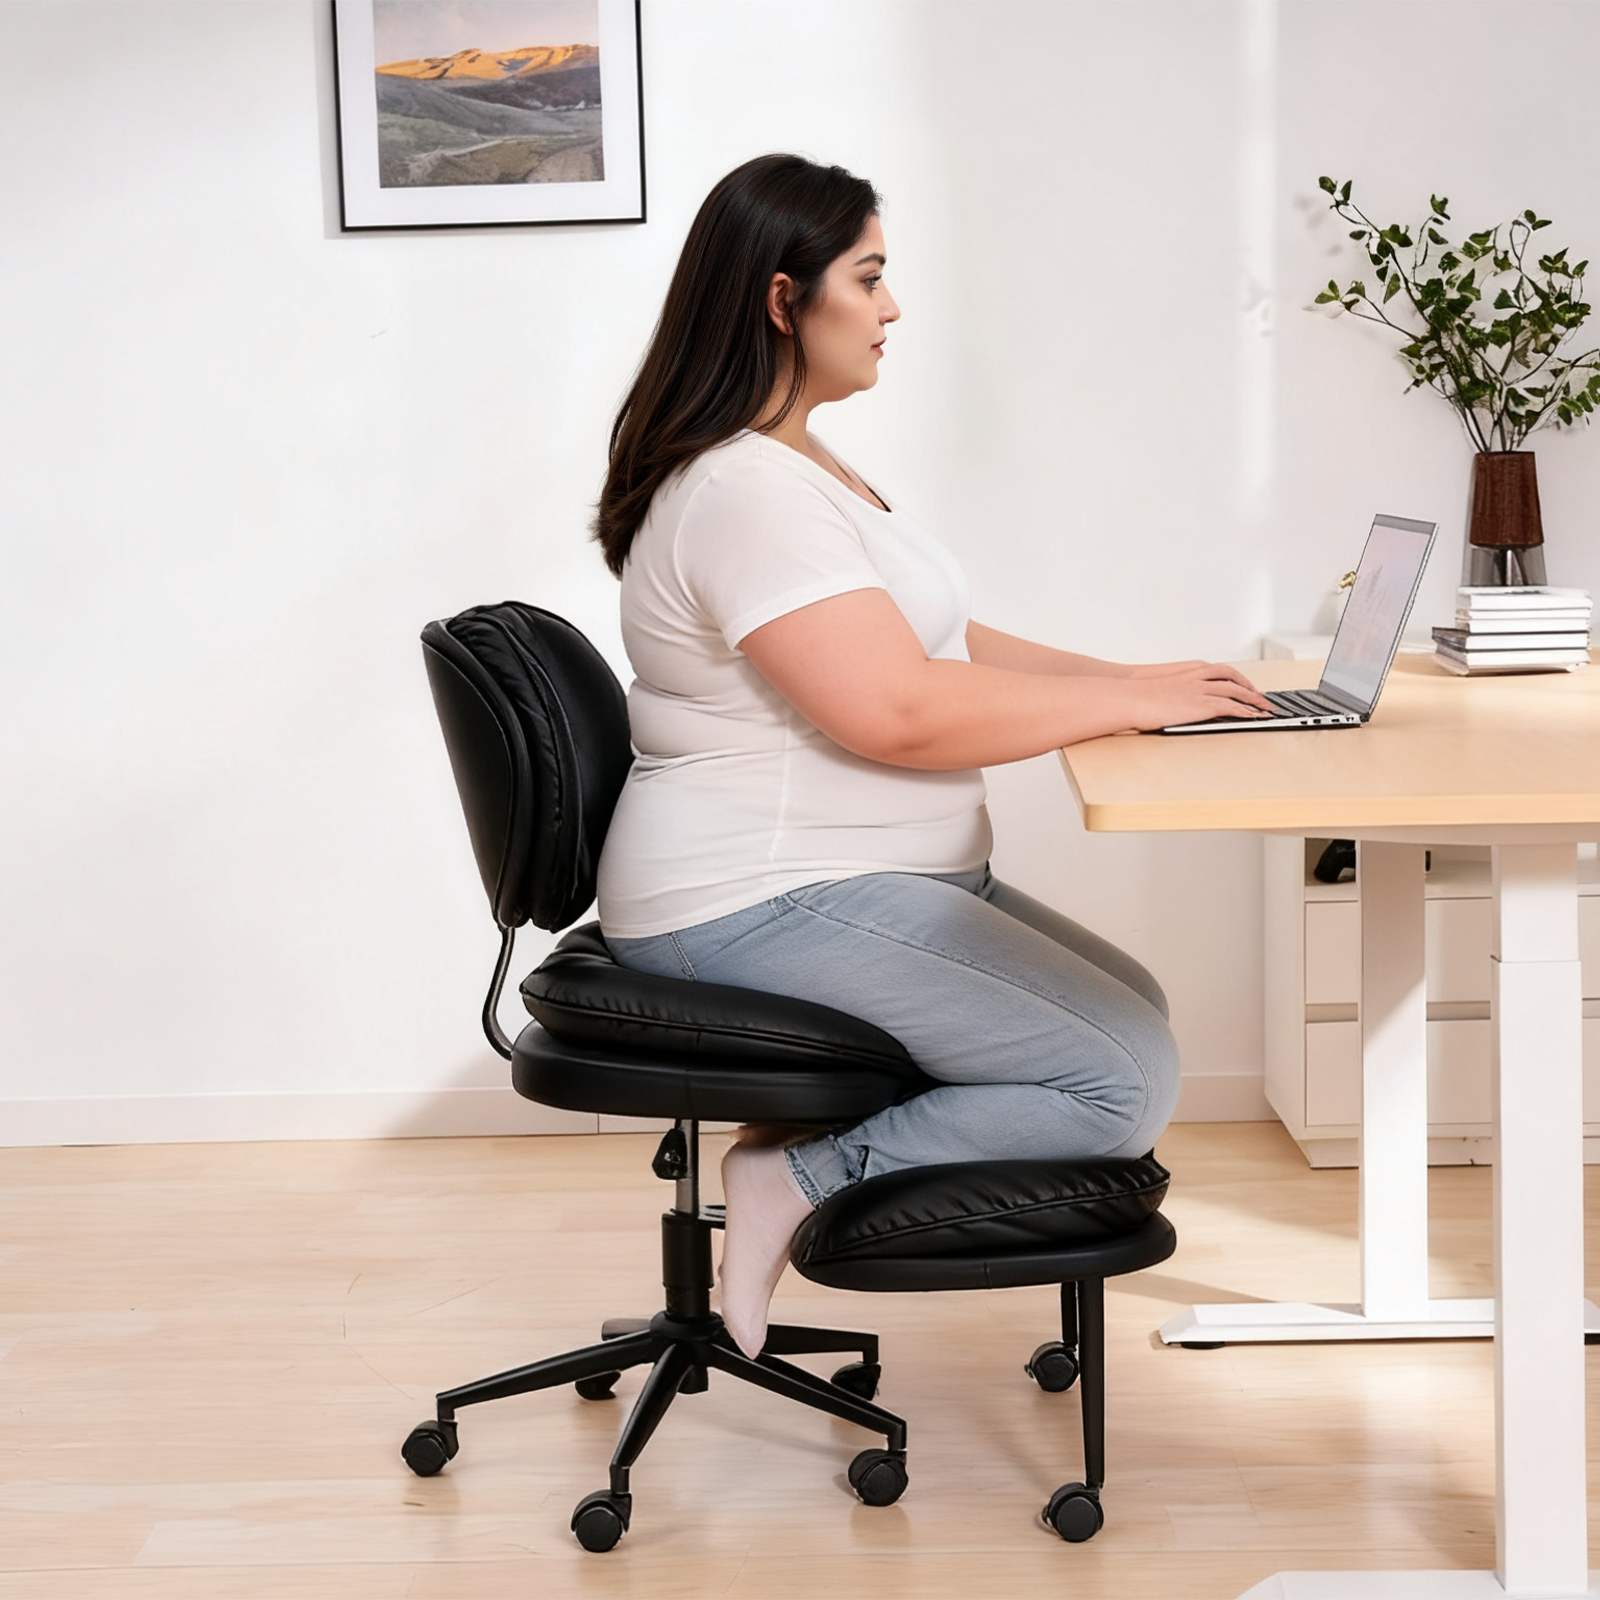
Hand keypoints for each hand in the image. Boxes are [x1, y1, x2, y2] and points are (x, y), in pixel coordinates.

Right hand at [1122, 662, 1274, 728]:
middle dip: (1249, 686)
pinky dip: (1244, 711)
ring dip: (1253, 699)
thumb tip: (1172, 702)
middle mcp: (1198, 677)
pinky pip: (1230, 706)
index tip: (1244, 684)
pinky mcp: (1202, 704)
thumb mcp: (1158, 688)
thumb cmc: (1138, 695)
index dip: (1235, 677)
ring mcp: (1201, 690)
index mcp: (1188, 671)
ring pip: (1236, 691)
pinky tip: (1251, 716)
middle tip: (1259, 696)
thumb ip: (1171, 692)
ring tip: (1264, 708)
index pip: (1219, 670)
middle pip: (1232, 677)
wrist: (1131, 697)